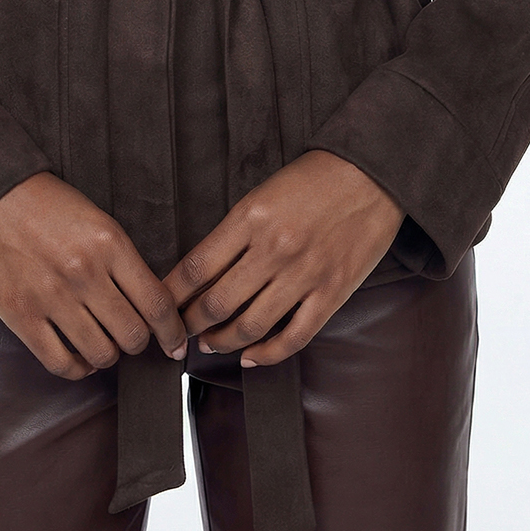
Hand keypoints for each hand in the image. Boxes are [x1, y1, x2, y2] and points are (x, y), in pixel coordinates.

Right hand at [0, 172, 188, 381]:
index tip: (176, 342)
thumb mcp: (95, 218)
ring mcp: (52, 298)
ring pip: (102, 354)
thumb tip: (149, 302)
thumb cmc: (44, 203)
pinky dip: (78, 367)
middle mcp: (85, 273)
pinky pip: (62, 364)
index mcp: (109, 243)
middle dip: (139, 341)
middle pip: (133, 335)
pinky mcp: (22, 316)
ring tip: (103, 340)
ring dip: (109, 354)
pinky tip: (80, 356)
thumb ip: (122, 258)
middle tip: (132, 334)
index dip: (172, 330)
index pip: (157, 303)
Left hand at [162, 151, 405, 367]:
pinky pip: (294, 336)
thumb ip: (234, 233)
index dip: (172, 295)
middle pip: (217, 302)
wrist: (370, 173)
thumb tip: (200, 273)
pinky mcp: (332, 292)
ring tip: (209, 344)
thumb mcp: (262, 194)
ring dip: (222, 342)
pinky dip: (268, 353)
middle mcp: (274, 249)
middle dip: (190, 324)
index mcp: (251, 218)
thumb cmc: (312, 179)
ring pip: (251, 325)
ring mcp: (305, 274)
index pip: (197, 267)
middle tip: (178, 333)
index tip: (160, 307)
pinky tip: (251, 356)